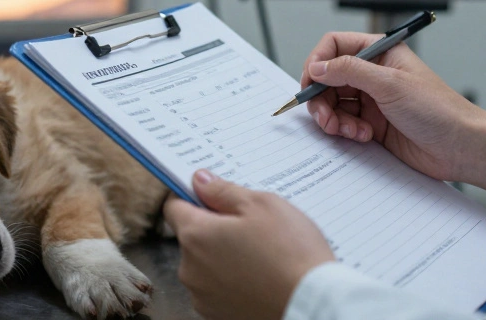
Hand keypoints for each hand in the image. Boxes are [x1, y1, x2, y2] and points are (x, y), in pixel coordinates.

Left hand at [164, 170, 334, 319]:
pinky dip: (233, 279)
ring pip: (205, 263)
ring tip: (261, 254)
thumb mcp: (262, 205)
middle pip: (192, 237)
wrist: (311, 305)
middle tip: (251, 225)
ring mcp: (202, 296)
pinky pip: (218, 287)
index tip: (212, 194)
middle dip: (215, 227)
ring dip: (224, 255)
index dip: (191, 196)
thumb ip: (223, 191)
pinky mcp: (218, 315)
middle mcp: (190, 269)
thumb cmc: (291, 253)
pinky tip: (260, 275)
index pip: (174, 207)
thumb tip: (199, 180)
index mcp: (195, 236)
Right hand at [303, 35, 485, 198]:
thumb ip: (349, 71)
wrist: (460, 147)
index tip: (310, 81)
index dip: (318, 61)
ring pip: (333, 103)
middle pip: (328, 78)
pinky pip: (344, 123)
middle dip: (322, 98)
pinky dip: (345, 131)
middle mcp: (373, 73)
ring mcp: (372, 99)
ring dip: (333, 118)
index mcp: (380, 52)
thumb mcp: (390, 84)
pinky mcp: (372, 124)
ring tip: (347, 131)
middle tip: (324, 117)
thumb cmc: (437, 109)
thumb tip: (317, 66)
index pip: (335, 46)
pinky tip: (363, 136)